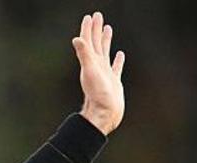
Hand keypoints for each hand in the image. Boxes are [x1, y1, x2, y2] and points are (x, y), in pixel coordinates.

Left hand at [72, 12, 124, 134]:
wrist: (104, 114)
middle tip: (97, 15)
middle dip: (96, 29)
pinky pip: (116, 67)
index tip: (90, 16)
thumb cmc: (98, 95)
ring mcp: (105, 73)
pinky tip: (120, 54)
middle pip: (95, 43)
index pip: (88, 41)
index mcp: (91, 62)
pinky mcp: (114, 81)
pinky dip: (118, 60)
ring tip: (107, 28)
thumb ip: (84, 55)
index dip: (88, 28)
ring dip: (105, 40)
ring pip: (105, 52)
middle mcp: (97, 66)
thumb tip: (76, 39)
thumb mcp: (90, 72)